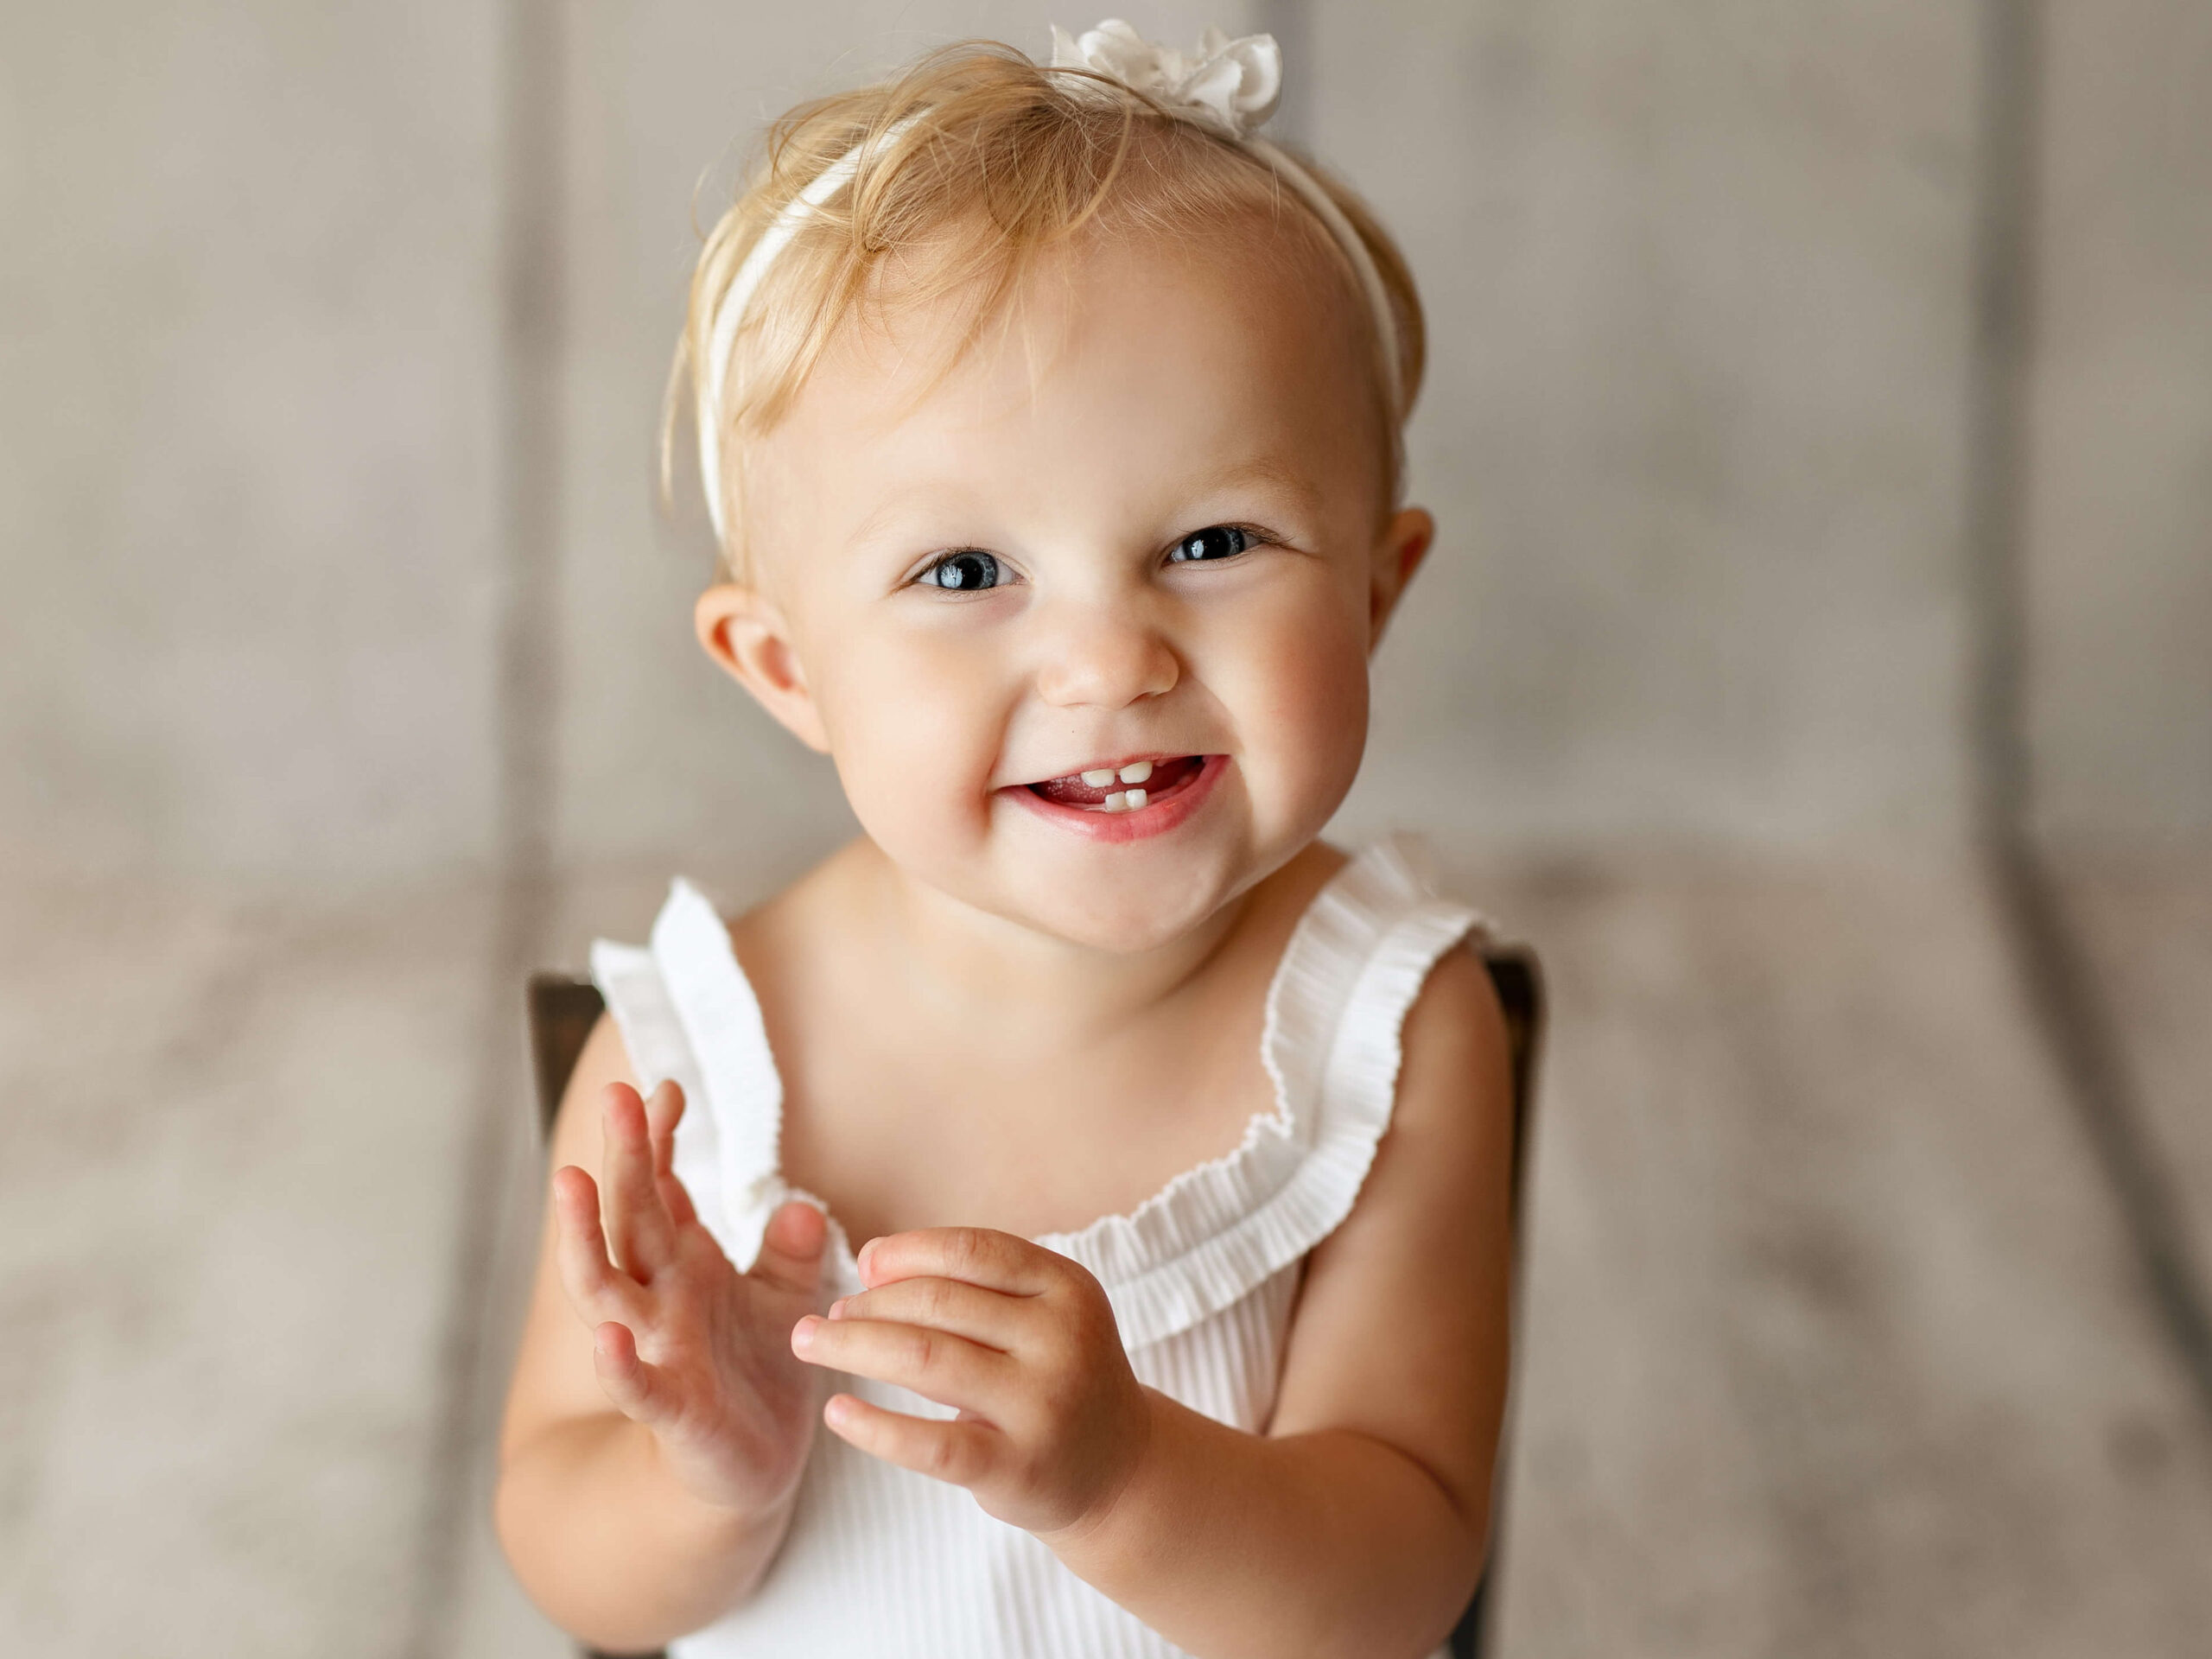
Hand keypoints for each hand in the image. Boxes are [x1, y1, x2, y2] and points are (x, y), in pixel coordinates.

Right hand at [553, 1080, 827, 1514]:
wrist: (753, 1470)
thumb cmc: (759, 1375)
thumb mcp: (787, 1301)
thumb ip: (791, 1250)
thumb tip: (801, 1201)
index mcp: (685, 1264)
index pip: (661, 1189)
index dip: (658, 1140)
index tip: (666, 1086)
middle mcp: (660, 1298)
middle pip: (630, 1218)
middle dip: (622, 1158)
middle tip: (615, 1095)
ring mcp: (657, 1350)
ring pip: (607, 1288)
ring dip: (586, 1238)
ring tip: (572, 1182)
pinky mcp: (671, 1411)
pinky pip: (639, 1385)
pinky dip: (621, 1363)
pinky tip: (608, 1336)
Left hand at [788, 1227, 1151, 1536]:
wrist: (1116, 1470)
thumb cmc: (1054, 1376)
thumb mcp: (1041, 1314)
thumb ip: (970, 1284)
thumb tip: (870, 1260)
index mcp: (1067, 1288)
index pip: (973, 1251)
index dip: (908, 1251)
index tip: (863, 1264)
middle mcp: (1062, 1340)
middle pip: (940, 1302)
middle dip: (870, 1303)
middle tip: (829, 1315)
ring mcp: (1042, 1405)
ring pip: (925, 1359)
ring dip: (854, 1345)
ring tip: (811, 1343)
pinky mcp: (1017, 1468)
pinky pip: (929, 1443)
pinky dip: (873, 1426)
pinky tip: (837, 1411)